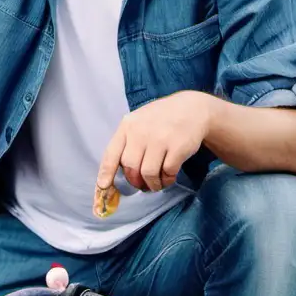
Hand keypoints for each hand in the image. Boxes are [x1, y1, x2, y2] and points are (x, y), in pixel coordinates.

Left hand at [94, 92, 214, 213]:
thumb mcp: (139, 122)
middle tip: (142, 185)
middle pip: (131, 167)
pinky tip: (169, 176)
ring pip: (148, 173)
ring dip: (152, 184)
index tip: (103, 186)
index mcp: (128, 126)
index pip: (112, 153)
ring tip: (156, 183)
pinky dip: (167, 180)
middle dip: (135, 181)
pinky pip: (167, 172)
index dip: (106, 172)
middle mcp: (141, 131)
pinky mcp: (178, 147)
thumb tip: (117, 172)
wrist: (192, 108)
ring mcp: (160, 139)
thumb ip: (128, 142)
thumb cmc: (160, 119)